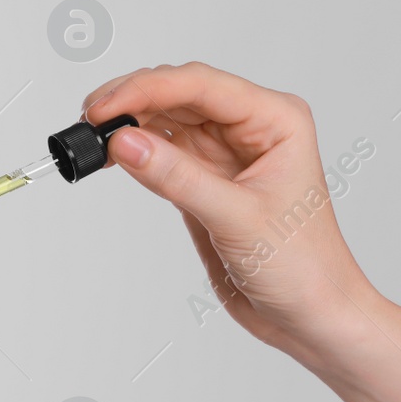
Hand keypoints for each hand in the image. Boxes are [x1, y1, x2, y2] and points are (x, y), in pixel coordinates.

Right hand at [82, 62, 377, 358]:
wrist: (311, 316)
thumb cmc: (304, 267)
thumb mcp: (236, 219)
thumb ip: (178, 178)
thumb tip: (124, 142)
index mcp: (276, 120)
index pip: (201, 85)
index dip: (147, 90)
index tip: (105, 107)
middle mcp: (251, 127)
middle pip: (179, 93)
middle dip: (132, 101)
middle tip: (89, 120)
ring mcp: (226, 152)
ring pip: (166, 118)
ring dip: (128, 123)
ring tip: (91, 137)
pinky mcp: (206, 178)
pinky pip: (162, 151)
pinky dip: (134, 151)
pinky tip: (111, 156)